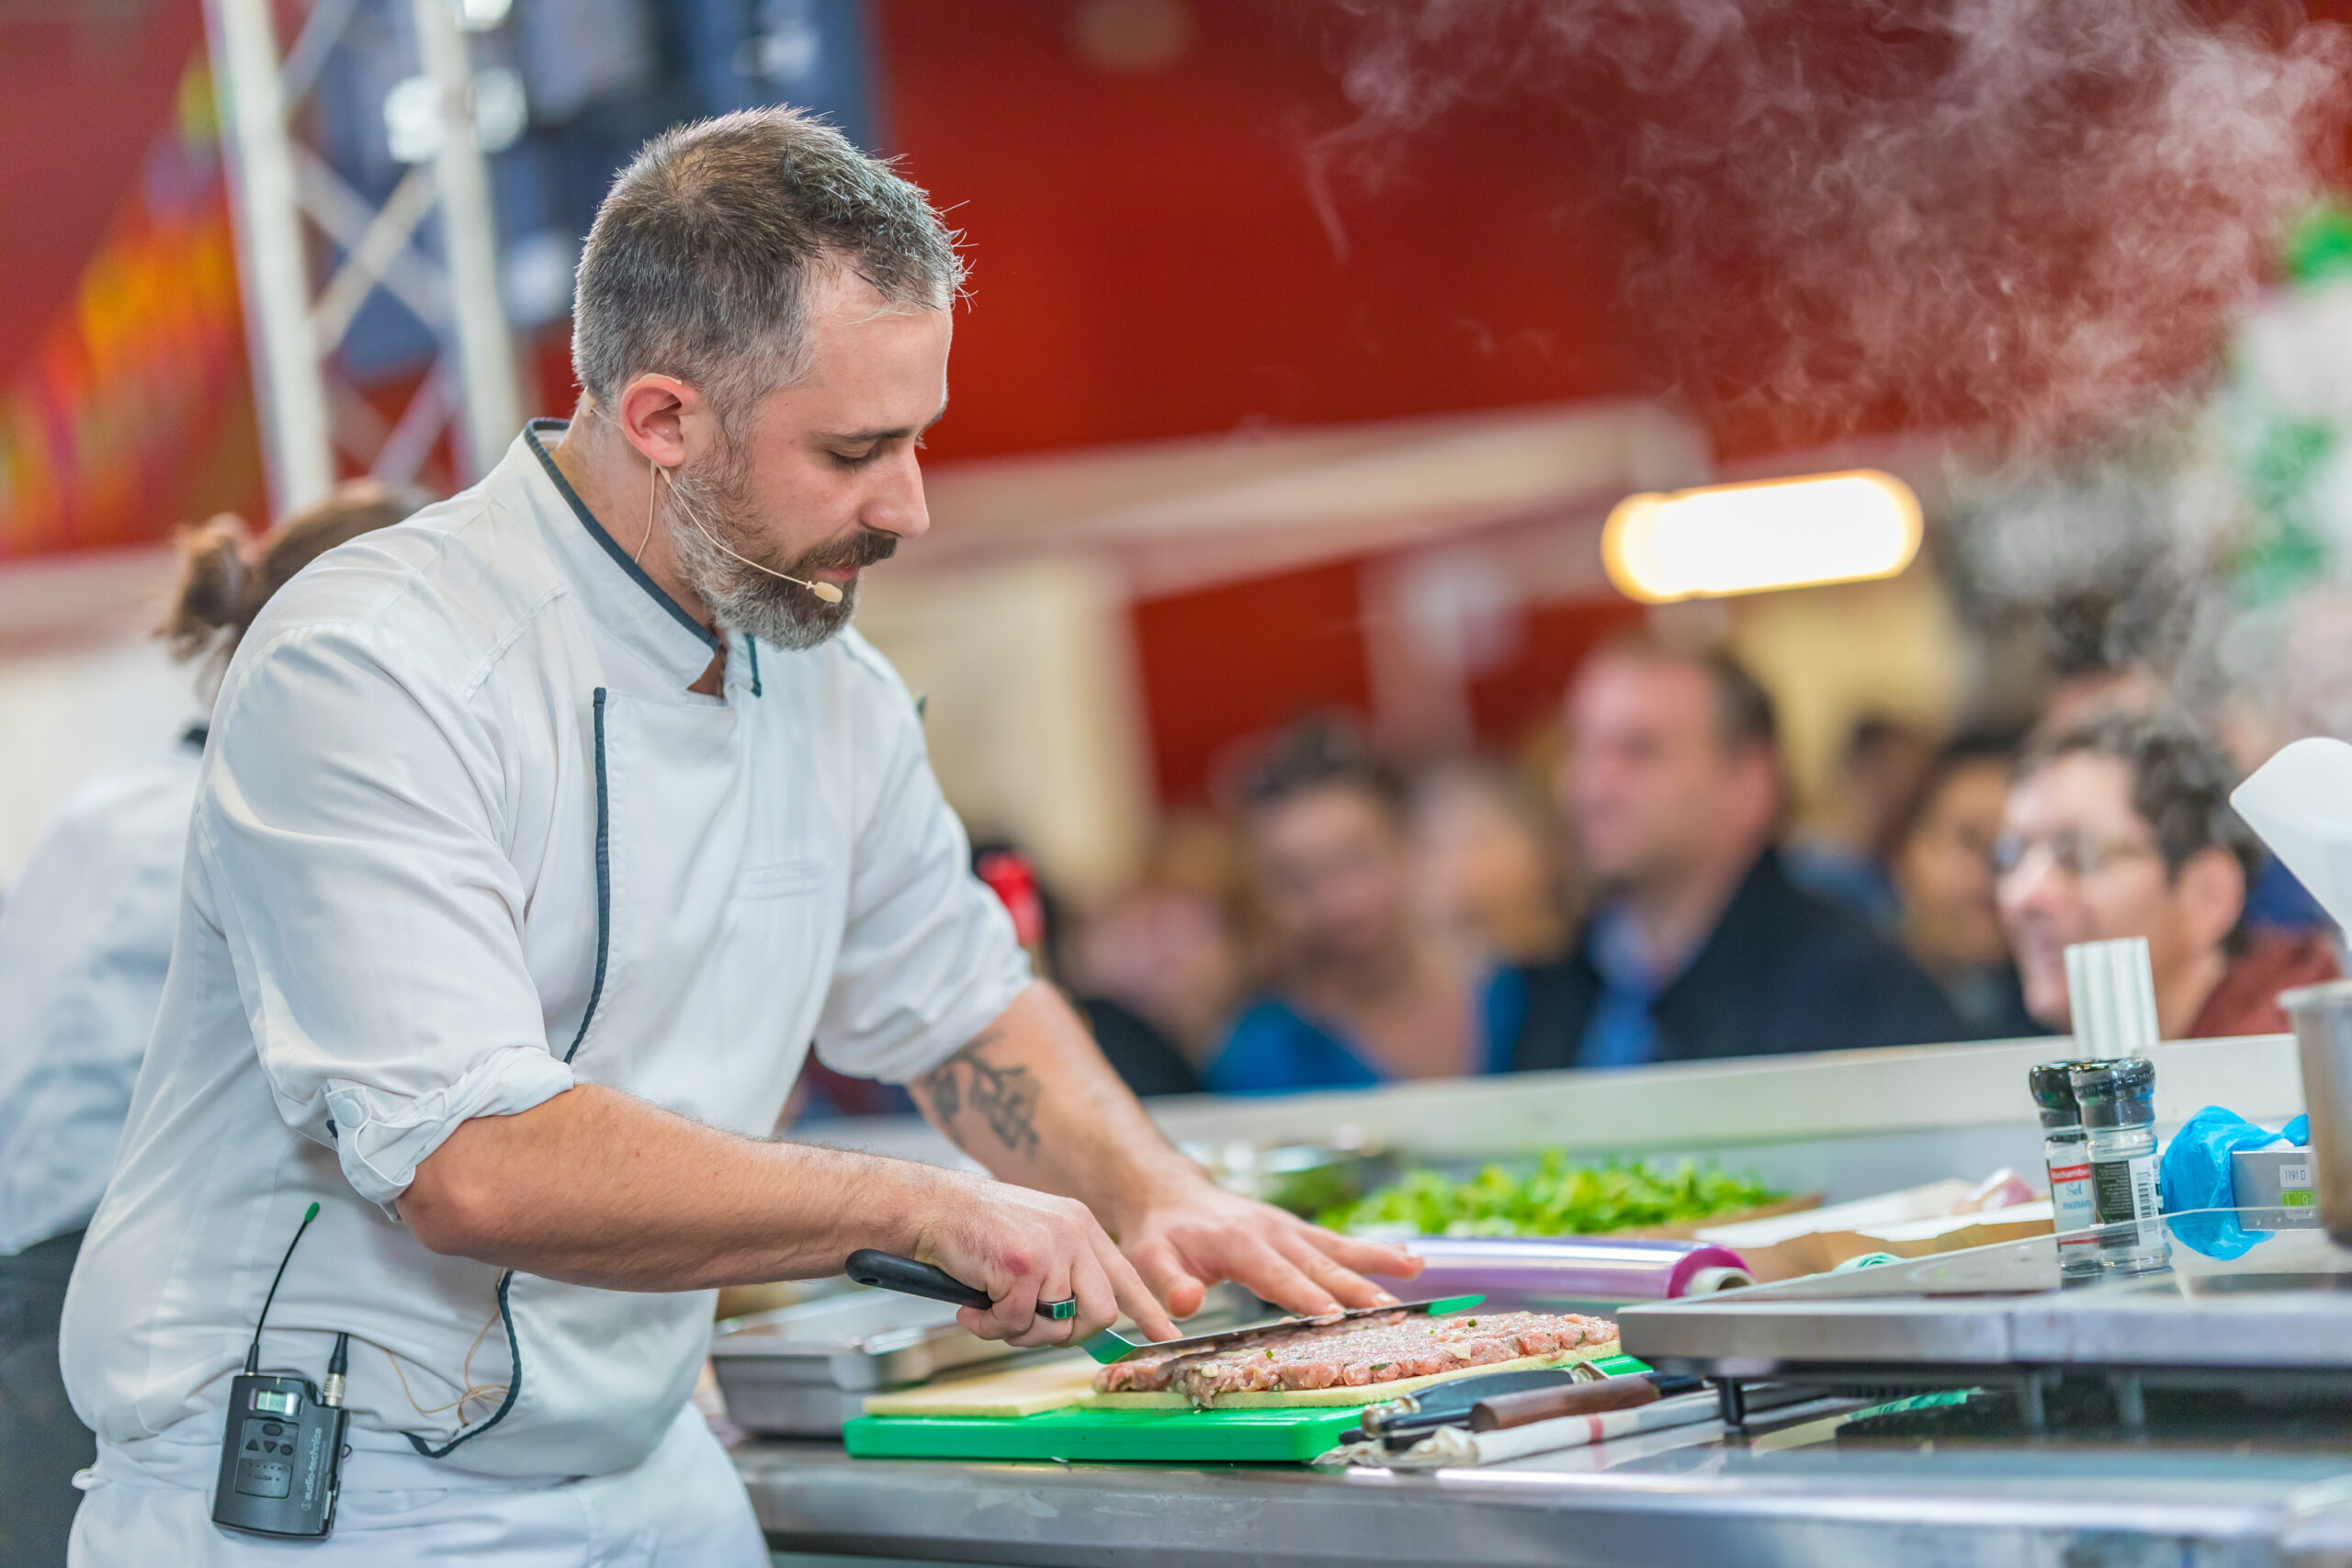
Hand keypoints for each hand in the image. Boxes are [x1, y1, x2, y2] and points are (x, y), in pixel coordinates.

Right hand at [913, 1172, 1181, 1348]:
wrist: (930, 1207)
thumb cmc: (973, 1230)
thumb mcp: (1034, 1240)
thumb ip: (1062, 1272)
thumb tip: (1079, 1321)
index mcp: (1081, 1227)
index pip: (1126, 1276)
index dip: (1147, 1311)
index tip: (1167, 1334)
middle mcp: (1075, 1233)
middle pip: (1101, 1313)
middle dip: (1065, 1334)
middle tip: (1027, 1326)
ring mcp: (1052, 1247)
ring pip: (1058, 1325)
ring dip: (1020, 1331)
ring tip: (991, 1309)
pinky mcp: (1024, 1264)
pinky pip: (1017, 1323)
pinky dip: (989, 1326)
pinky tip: (971, 1306)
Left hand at [1113, 1178, 1423, 1319]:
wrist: (1171, 1194)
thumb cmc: (1160, 1235)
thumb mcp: (1147, 1260)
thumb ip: (1167, 1284)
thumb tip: (1186, 1306)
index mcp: (1237, 1243)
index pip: (1276, 1274)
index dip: (1306, 1296)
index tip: (1335, 1316)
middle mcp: (1271, 1232)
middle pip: (1318, 1264)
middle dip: (1355, 1288)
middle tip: (1389, 1311)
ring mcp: (1289, 1230)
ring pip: (1337, 1250)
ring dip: (1376, 1263)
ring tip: (1414, 1271)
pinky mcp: (1299, 1233)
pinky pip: (1339, 1243)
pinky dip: (1375, 1251)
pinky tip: (1410, 1260)